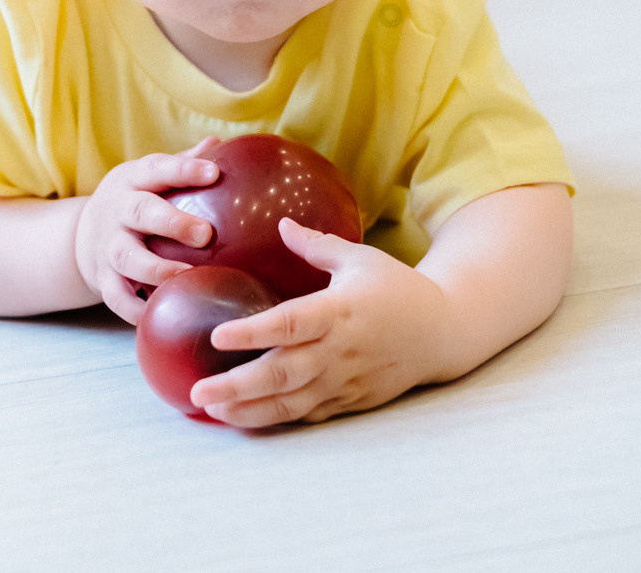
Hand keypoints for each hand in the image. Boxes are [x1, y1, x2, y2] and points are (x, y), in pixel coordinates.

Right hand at [74, 139, 220, 323]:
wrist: (85, 233)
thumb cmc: (135, 199)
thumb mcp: (150, 175)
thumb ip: (182, 163)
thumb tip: (220, 142)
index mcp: (133, 180)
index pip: (158, 170)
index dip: (184, 170)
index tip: (213, 172)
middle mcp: (117, 211)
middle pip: (140, 212)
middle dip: (172, 222)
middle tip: (206, 234)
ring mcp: (108, 246)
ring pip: (128, 257)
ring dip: (157, 269)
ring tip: (188, 276)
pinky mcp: (103, 278)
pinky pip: (117, 297)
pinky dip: (136, 309)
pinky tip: (162, 312)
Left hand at [189, 217, 448, 426]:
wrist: (442, 332)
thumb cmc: (396, 288)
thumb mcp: (359, 258)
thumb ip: (316, 244)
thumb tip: (280, 222)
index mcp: (338, 311)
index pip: (289, 323)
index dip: (253, 331)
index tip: (218, 334)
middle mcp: (339, 351)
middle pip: (284, 373)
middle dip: (238, 386)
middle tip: (198, 391)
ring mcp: (345, 381)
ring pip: (292, 403)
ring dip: (250, 410)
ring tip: (212, 410)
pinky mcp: (351, 401)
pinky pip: (309, 414)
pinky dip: (278, 418)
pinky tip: (247, 418)